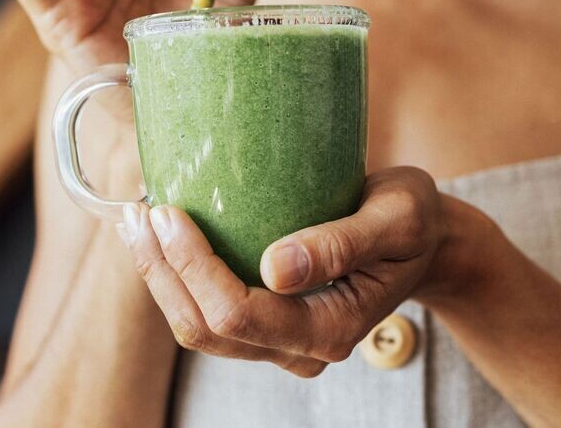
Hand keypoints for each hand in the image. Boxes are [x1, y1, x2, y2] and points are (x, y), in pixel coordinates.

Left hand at [115, 167, 449, 376]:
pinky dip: (175, 277)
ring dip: (159, 277)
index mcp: (332, 329)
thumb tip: (276, 267)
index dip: (194, 268)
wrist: (424, 240)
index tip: (170, 212)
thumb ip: (343, 243)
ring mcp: (281, 342)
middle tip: (139, 211)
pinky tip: (160, 236)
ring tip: (137, 220)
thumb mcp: (396, 217)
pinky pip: (206, 313)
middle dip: (162, 272)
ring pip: (197, 328)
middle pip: (206, 328)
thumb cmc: (413, 221)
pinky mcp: (266, 324)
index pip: (241, 314)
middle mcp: (302, 349)